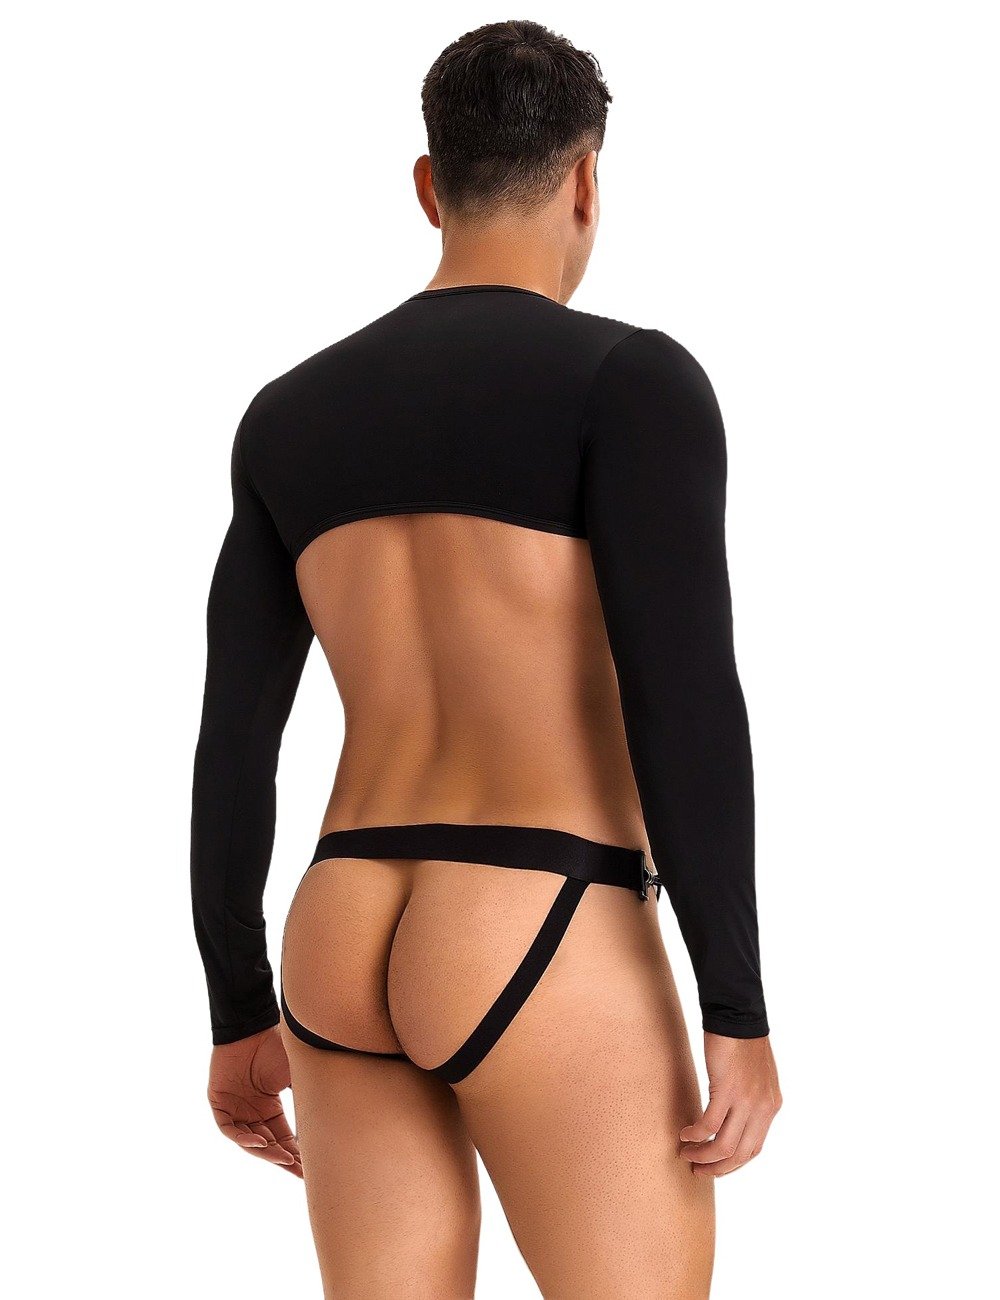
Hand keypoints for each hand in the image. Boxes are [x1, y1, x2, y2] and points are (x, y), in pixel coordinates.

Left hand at [208, 1026, 302, 1176]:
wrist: (251, 1027)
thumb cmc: (274, 1046)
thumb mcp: (295, 1074)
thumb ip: (307, 1095)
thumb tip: (331, 1114)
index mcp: (270, 1106)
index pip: (283, 1135)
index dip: (295, 1151)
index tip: (309, 1167)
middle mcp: (252, 1112)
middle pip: (268, 1143)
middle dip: (283, 1158)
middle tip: (298, 1172)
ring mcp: (235, 1109)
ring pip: (250, 1141)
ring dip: (266, 1152)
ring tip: (284, 1159)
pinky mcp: (219, 1104)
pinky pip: (231, 1130)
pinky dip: (244, 1139)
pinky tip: (261, 1143)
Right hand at [680, 1032, 781, 1176]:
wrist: (738, 1017)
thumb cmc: (743, 1043)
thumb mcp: (756, 1078)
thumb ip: (751, 1100)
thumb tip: (735, 1119)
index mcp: (770, 1107)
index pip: (754, 1149)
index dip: (733, 1163)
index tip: (715, 1167)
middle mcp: (762, 1108)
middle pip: (740, 1154)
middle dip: (717, 1168)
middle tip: (698, 1171)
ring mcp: (746, 1101)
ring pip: (724, 1145)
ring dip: (703, 1156)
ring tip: (686, 1154)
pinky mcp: (727, 1090)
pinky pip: (709, 1125)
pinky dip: (695, 1134)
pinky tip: (685, 1133)